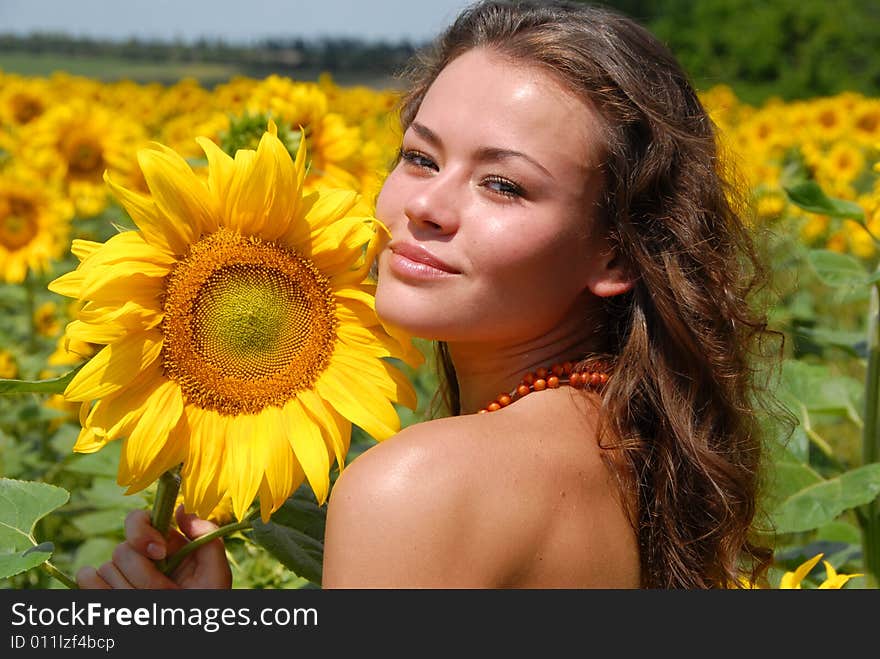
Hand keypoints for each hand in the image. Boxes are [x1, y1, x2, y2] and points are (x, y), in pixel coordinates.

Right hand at [77, 505, 231, 588]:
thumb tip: (181, 510)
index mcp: (165, 544)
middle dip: (144, 573)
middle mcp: (140, 557)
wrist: (191, 632)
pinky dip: (99, 589)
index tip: (159, 552)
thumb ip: (207, 538)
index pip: (138, 520)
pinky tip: (122, 602)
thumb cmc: (205, 602)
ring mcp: (120, 576)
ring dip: (129, 589)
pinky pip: (86, 580)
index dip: (143, 532)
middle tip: (165, 591)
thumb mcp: (216, 572)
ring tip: (152, 603)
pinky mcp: (103, 592)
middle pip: (122, 550)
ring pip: (106, 569)